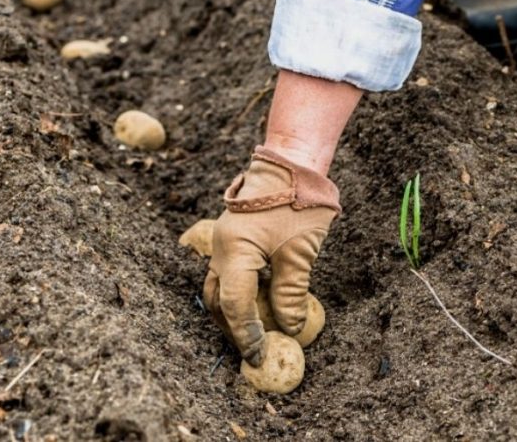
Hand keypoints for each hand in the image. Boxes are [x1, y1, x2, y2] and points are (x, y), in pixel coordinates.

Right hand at [202, 146, 339, 365]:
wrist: (292, 160)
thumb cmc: (299, 203)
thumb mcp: (299, 253)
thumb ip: (291, 293)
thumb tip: (289, 329)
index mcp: (234, 252)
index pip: (234, 305)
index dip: (246, 334)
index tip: (260, 356)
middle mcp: (221, 248)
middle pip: (217, 300)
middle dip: (232, 327)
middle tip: (253, 349)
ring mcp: (224, 241)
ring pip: (219, 286)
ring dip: (233, 310)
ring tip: (254, 331)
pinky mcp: (234, 236)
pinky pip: (228, 271)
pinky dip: (239, 291)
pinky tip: (258, 301)